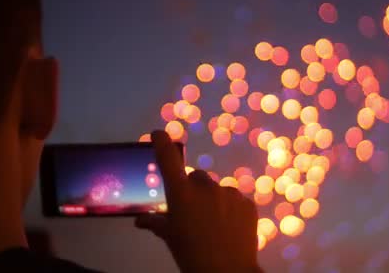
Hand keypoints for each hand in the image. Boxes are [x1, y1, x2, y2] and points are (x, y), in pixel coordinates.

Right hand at [136, 130, 260, 272]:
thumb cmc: (191, 255)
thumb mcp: (170, 238)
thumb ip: (156, 223)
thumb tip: (141, 220)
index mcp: (181, 194)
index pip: (168, 160)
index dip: (162, 144)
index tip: (159, 134)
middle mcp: (205, 187)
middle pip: (196, 178)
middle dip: (193, 190)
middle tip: (193, 213)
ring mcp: (229, 194)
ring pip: (217, 190)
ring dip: (213, 201)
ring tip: (214, 225)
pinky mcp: (247, 203)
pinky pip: (235, 200)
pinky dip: (230, 209)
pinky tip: (229, 227)